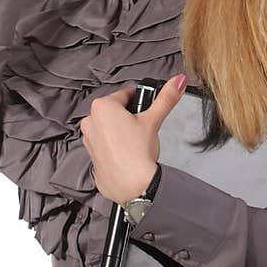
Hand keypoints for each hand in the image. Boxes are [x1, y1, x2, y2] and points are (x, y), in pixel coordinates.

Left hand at [79, 74, 187, 204]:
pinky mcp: (91, 157)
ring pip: (109, 128)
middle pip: (115, 112)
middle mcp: (90, 121)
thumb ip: (166, 98)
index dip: (139, 101)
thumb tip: (178, 81)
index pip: (124, 95)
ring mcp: (88, 140)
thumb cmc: (138, 152)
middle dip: (129, 117)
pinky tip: (127, 154)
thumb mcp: (154, 120)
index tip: (146, 109)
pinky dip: (115, 147)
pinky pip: (105, 145)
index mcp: (102, 107)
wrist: (133, 185)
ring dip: (121, 132)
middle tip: (143, 128)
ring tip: (136, 143)